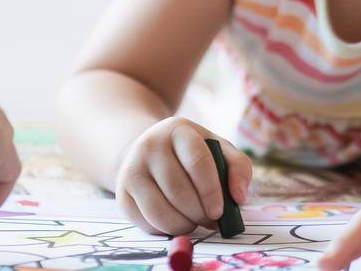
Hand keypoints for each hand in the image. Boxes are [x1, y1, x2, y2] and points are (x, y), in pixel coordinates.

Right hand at [116, 117, 251, 234]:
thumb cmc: (192, 153)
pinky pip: (146, 223)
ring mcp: (132, 169)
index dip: (211, 191)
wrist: (148, 150)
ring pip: (160, 211)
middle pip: (178, 191)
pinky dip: (166, 230)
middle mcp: (150, 146)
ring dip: (183, 225)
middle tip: (209, 219)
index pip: (198, 162)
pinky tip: (175, 220)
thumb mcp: (217, 149)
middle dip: (199, 213)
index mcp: (179, 130)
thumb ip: (238, 167)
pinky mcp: (122, 194)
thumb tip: (238, 197)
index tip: (219, 211)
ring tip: (194, 221)